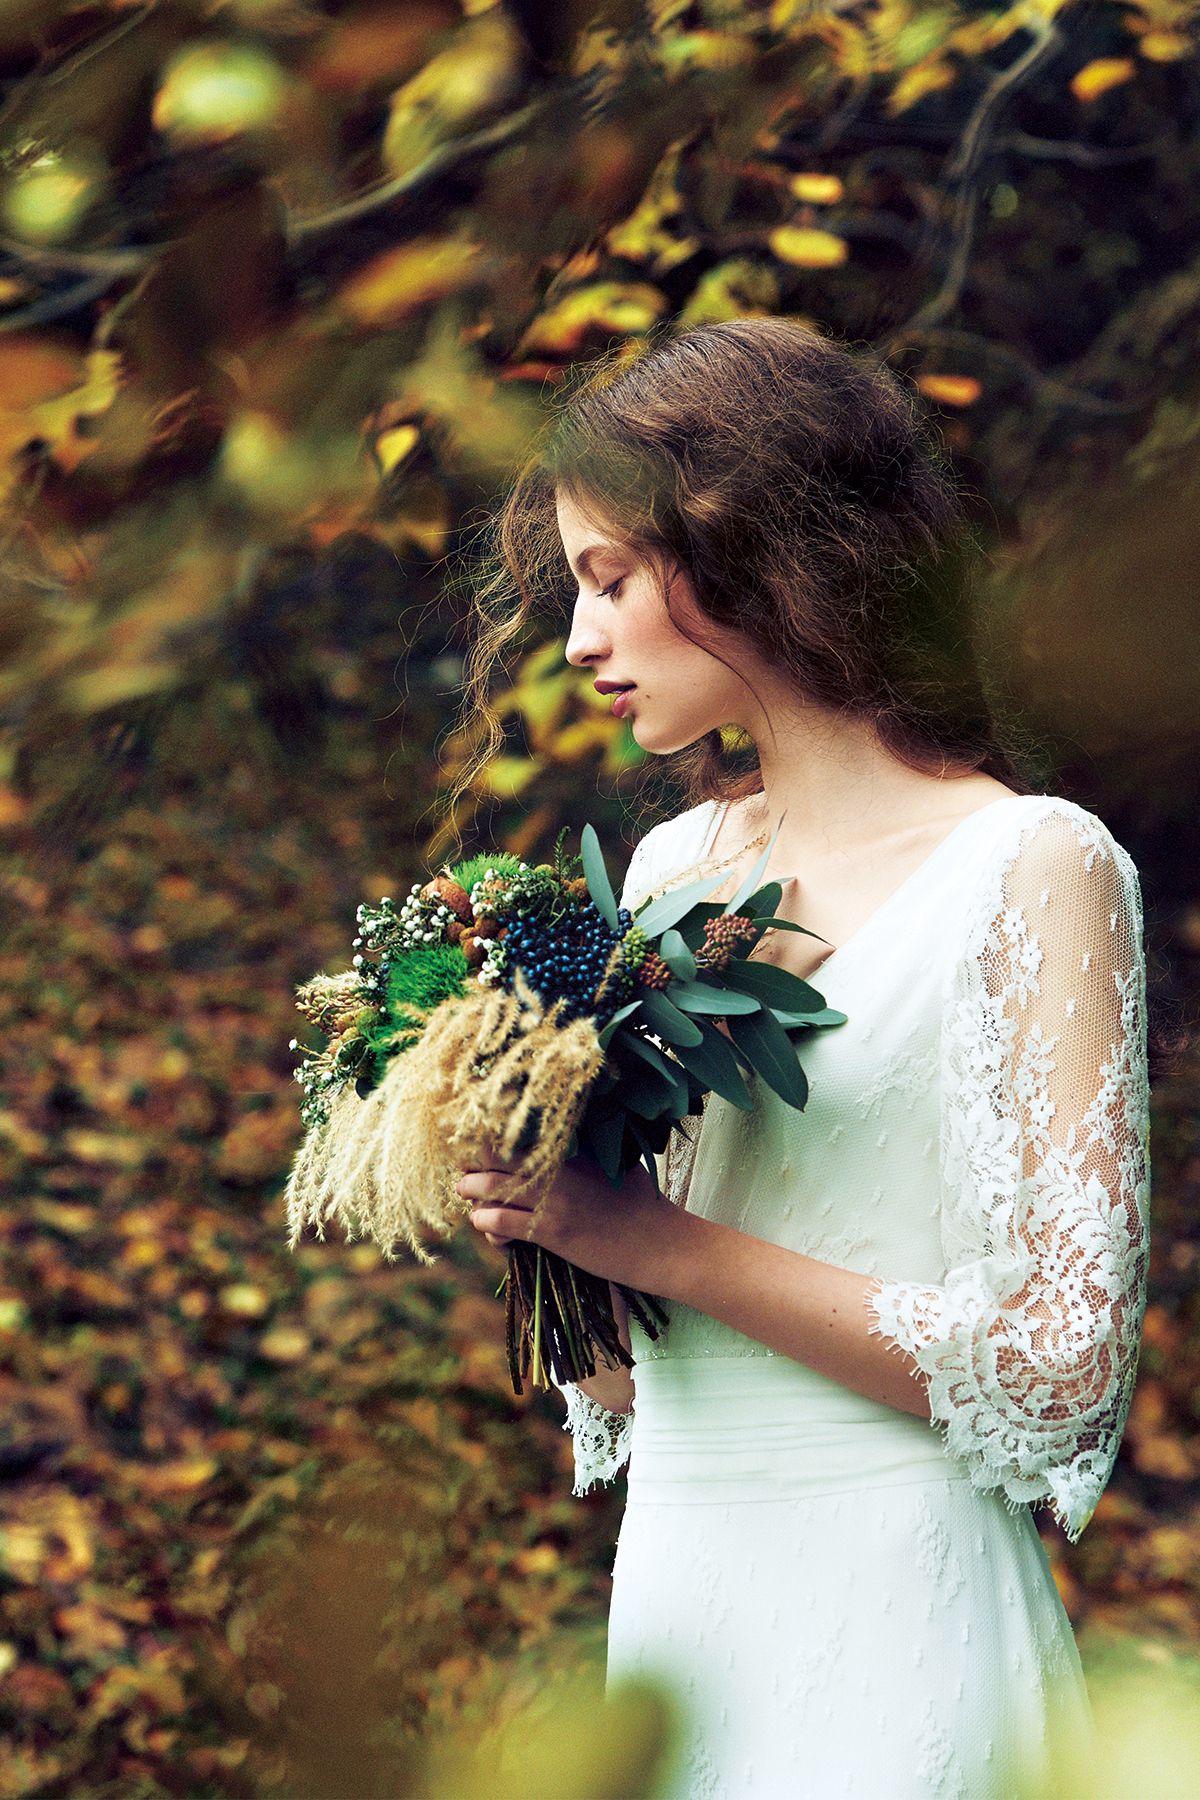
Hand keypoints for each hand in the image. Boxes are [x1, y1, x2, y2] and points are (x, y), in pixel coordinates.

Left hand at [458, 1149, 686, 1294]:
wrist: (660, 1243)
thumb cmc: (641, 1201)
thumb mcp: (614, 1162)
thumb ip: (583, 1150)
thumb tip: (557, 1138)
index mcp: (570, 1146)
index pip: (514, 1128)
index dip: (485, 1133)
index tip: (473, 1141)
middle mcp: (555, 1167)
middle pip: (490, 1154)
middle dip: (469, 1161)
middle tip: (464, 1169)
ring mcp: (551, 1200)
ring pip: (486, 1188)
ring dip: (470, 1193)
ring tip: (469, 1196)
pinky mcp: (550, 1232)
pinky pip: (499, 1222)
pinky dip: (487, 1224)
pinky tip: (490, 1226)